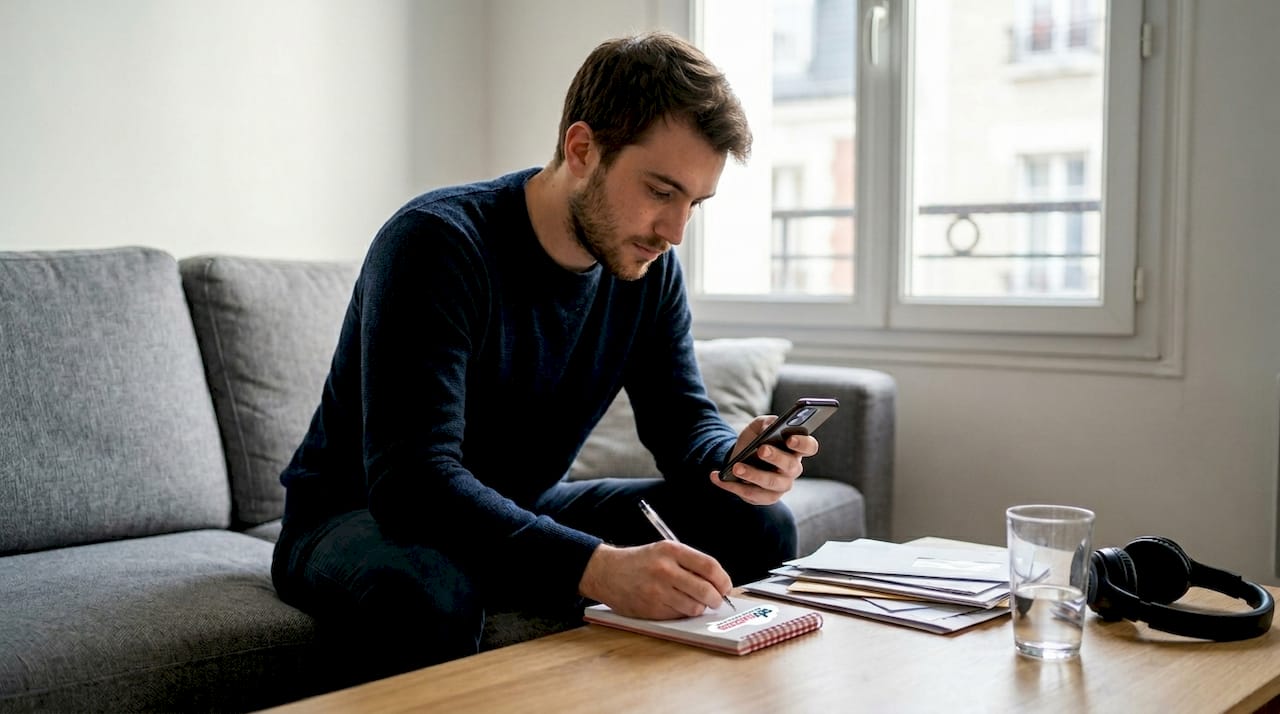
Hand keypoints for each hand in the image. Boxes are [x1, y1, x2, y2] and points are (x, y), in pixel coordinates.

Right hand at [579, 542, 732, 618]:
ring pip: (694, 607)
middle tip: (716, 600)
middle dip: (716, 599)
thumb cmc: (640, 562)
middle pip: (706, 590)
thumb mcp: (664, 551)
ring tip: (693, 601)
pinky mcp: (651, 608)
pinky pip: (679, 615)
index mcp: (671, 550)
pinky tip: (675, 604)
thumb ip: (690, 563)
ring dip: (699, 607)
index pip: (709, 566)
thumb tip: (719, 583)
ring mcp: (657, 591)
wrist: (607, 572)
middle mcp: (665, 569)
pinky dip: (682, 613)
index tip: (725, 586)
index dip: (723, 579)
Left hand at [710, 414, 818, 504]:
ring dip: (753, 475)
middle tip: (761, 449)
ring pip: (771, 483)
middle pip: (791, 466)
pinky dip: (732, 486)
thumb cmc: (755, 440)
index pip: (810, 447)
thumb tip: (770, 426)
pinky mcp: (765, 498)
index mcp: (795, 449)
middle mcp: (792, 469)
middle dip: (776, 457)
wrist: (740, 457)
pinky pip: (751, 494)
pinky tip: (717, 477)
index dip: (802, 443)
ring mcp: (780, 486)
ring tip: (736, 467)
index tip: (790, 438)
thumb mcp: (758, 427)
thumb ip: (765, 422)